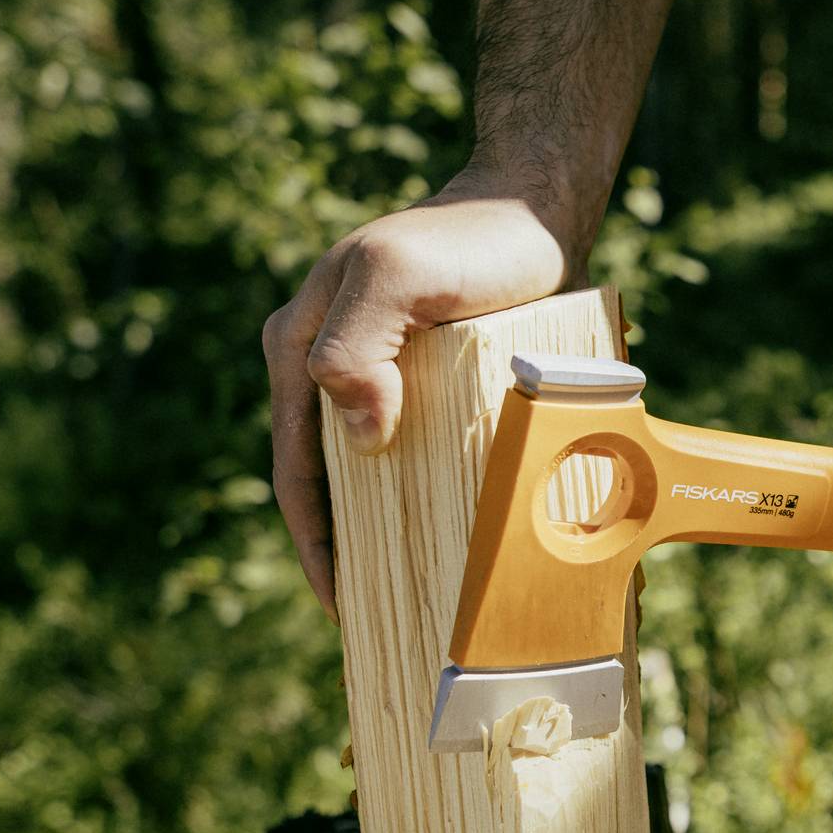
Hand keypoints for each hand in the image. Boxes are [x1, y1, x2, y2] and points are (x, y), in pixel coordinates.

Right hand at [263, 171, 579, 614]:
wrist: (534, 207)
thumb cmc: (470, 239)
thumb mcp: (401, 277)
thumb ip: (358, 345)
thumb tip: (358, 434)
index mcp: (298, 347)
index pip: (297, 469)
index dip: (316, 545)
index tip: (345, 608)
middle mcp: (328, 366)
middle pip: (331, 484)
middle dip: (352, 554)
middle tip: (387, 625)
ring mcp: (379, 377)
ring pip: (377, 477)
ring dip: (396, 536)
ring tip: (427, 603)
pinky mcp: (429, 384)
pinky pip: (423, 456)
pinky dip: (438, 503)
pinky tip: (467, 546)